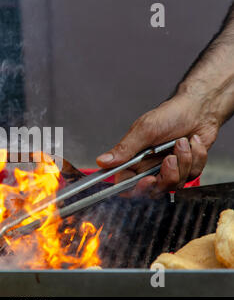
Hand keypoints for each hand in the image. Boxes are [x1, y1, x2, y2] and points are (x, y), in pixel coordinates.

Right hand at [96, 92, 219, 197]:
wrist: (197, 110)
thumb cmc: (170, 115)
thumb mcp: (144, 130)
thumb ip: (124, 149)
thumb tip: (103, 161)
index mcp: (133, 161)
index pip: (126, 185)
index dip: (137, 188)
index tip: (148, 180)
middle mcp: (148, 168)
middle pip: (153, 190)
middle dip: (166, 176)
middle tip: (169, 159)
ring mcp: (168, 170)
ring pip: (174, 184)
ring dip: (183, 161)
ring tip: (182, 142)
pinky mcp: (185, 170)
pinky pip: (191, 175)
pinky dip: (196, 157)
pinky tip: (192, 143)